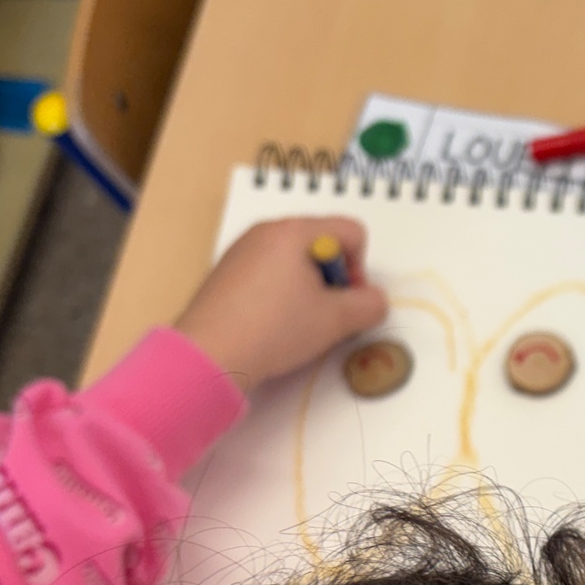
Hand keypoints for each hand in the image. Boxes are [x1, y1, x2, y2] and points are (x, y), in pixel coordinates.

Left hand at [175, 218, 386, 391]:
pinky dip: (281, 293)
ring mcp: (242, 250)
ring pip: (295, 259)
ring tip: (297, 323)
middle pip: (322, 243)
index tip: (345, 301)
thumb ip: (370, 305)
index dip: (360, 268)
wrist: (209, 354)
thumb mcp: (336, 320)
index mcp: (295, 230)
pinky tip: (272, 324)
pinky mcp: (226, 272)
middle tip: (324, 314)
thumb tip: (375, 301)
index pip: (351, 232)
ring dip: (308, 288)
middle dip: (333, 278)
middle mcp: (266, 231)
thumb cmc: (274, 329)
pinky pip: (269, 272)